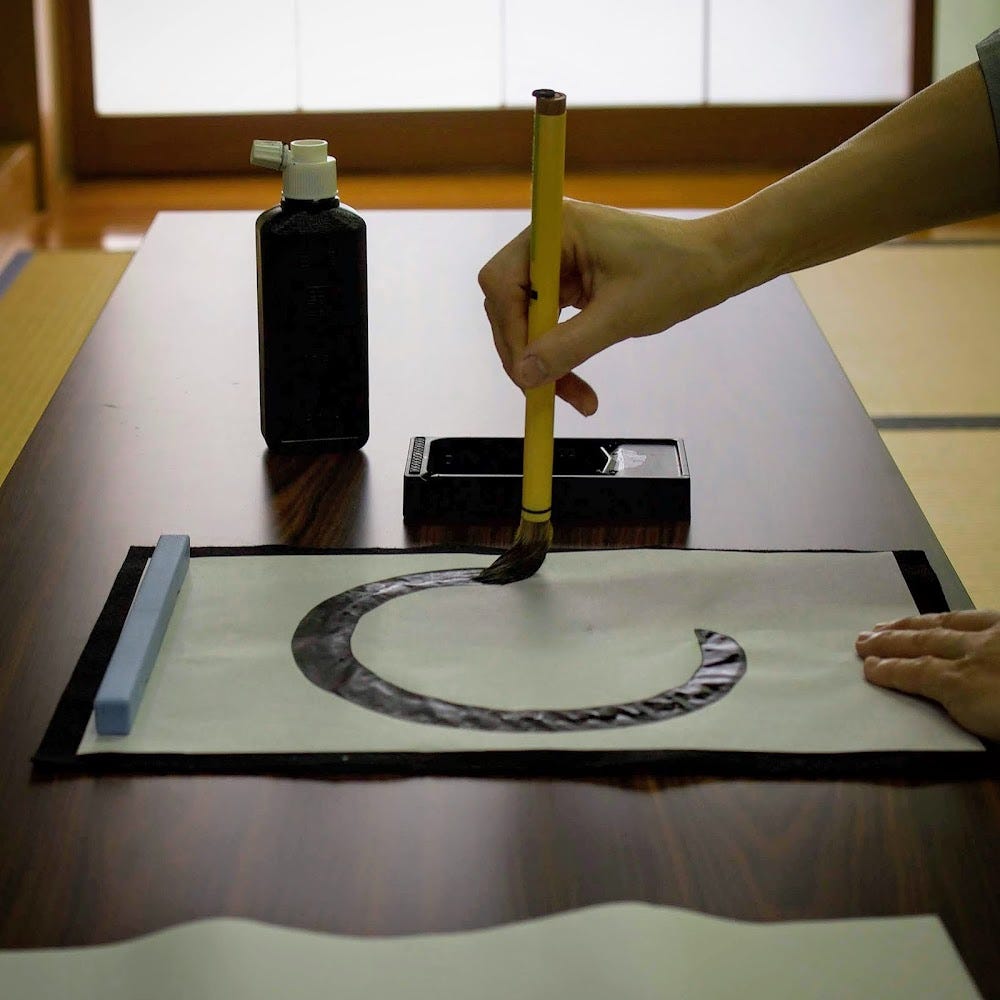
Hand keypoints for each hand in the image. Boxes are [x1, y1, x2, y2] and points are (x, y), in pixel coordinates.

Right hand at [478, 199, 739, 415]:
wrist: (715, 265)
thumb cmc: (675, 276)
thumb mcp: (619, 317)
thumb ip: (567, 346)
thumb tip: (524, 375)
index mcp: (556, 230)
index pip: (501, 282)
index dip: (509, 330)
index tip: (527, 372)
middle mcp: (549, 241)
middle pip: (508, 305)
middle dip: (526, 353)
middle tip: (545, 395)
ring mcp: (559, 262)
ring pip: (526, 321)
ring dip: (543, 361)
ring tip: (575, 398)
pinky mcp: (571, 282)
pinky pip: (548, 324)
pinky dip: (559, 354)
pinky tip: (576, 383)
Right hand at [856, 610, 999, 740]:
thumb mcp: (988, 735)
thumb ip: (960, 720)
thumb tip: (939, 714)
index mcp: (965, 683)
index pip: (918, 672)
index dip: (891, 670)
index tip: (868, 667)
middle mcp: (975, 653)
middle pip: (925, 643)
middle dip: (891, 642)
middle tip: (863, 639)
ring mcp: (994, 637)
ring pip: (945, 624)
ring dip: (912, 625)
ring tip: (886, 625)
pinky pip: (974, 616)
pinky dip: (951, 616)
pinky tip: (941, 617)